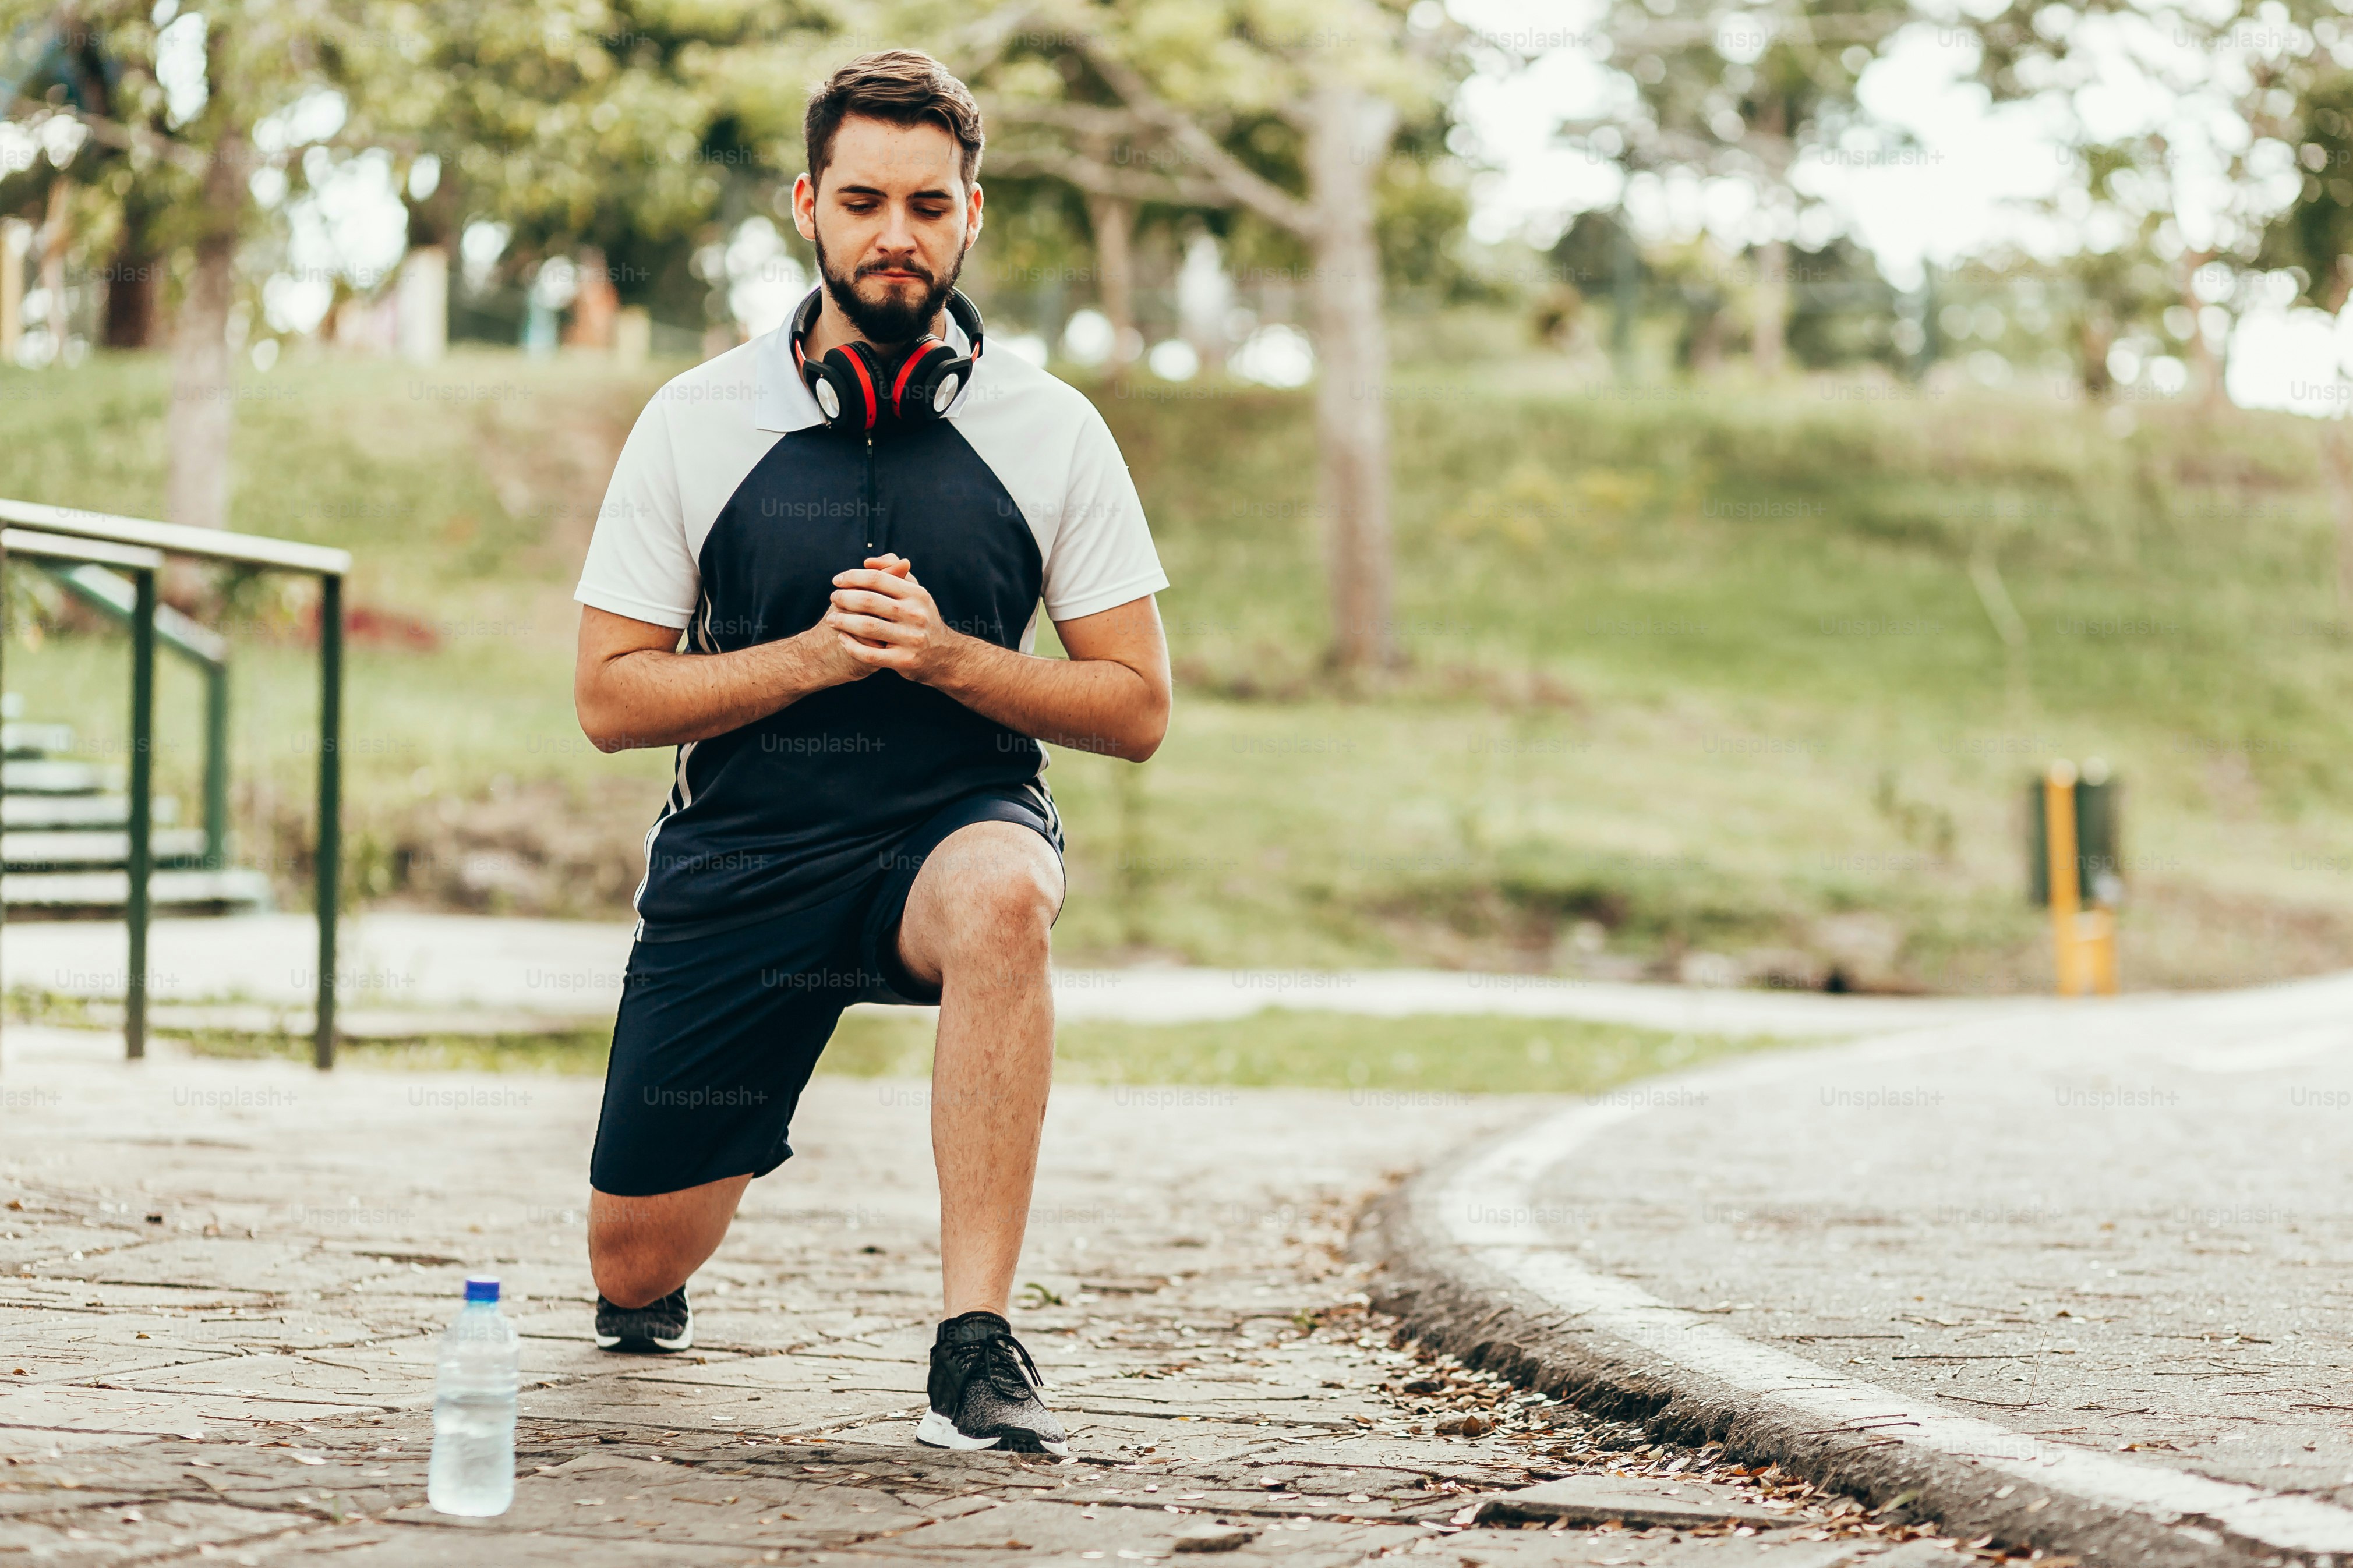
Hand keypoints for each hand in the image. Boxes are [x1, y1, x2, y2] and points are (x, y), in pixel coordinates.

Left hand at [826, 555, 963, 681]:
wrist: (943, 655)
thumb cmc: (922, 619)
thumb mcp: (915, 592)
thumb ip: (893, 571)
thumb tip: (867, 562)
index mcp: (917, 594)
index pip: (877, 578)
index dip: (852, 577)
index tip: (837, 580)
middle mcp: (916, 615)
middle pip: (869, 601)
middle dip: (844, 598)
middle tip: (833, 598)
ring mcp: (911, 639)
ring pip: (868, 626)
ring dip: (843, 621)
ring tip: (831, 619)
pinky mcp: (904, 661)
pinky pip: (869, 654)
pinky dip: (851, 646)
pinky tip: (842, 639)